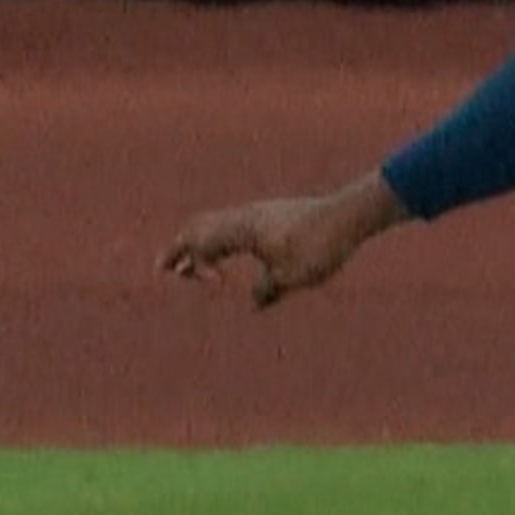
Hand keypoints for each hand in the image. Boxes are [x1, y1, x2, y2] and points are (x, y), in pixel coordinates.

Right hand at [160, 178, 408, 309]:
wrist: (350, 215)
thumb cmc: (321, 247)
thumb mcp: (292, 277)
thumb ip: (266, 290)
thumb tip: (253, 301)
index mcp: (243, 229)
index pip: (199, 242)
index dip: (195, 266)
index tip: (216, 286)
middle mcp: (245, 217)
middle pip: (198, 227)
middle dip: (179, 250)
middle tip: (163, 270)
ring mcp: (258, 213)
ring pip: (215, 224)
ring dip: (198, 244)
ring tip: (189, 267)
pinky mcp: (271, 216)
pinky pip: (233, 225)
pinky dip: (218, 240)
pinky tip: (226, 256)